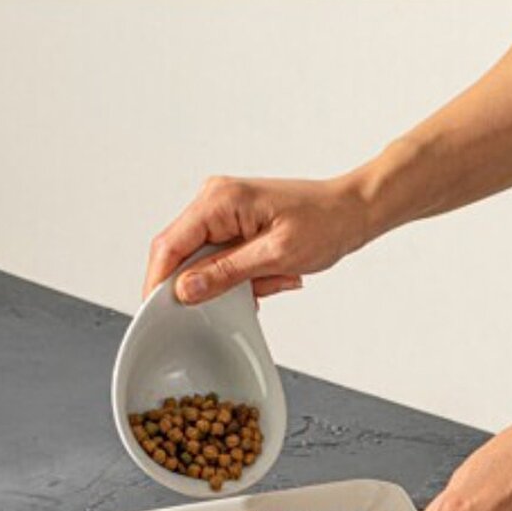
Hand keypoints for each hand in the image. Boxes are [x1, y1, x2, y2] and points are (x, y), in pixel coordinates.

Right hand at [143, 173, 372, 303]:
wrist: (354, 211)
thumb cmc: (326, 223)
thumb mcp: (276, 256)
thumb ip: (227, 273)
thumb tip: (186, 289)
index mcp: (219, 200)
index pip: (169, 244)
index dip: (158, 281)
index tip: (157, 311)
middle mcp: (215, 199)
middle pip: (180, 252)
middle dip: (204, 283)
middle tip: (229, 302)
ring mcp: (224, 210)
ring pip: (203, 259)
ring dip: (231, 280)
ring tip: (273, 278)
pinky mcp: (235, 223)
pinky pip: (222, 256)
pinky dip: (242, 274)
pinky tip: (273, 275)